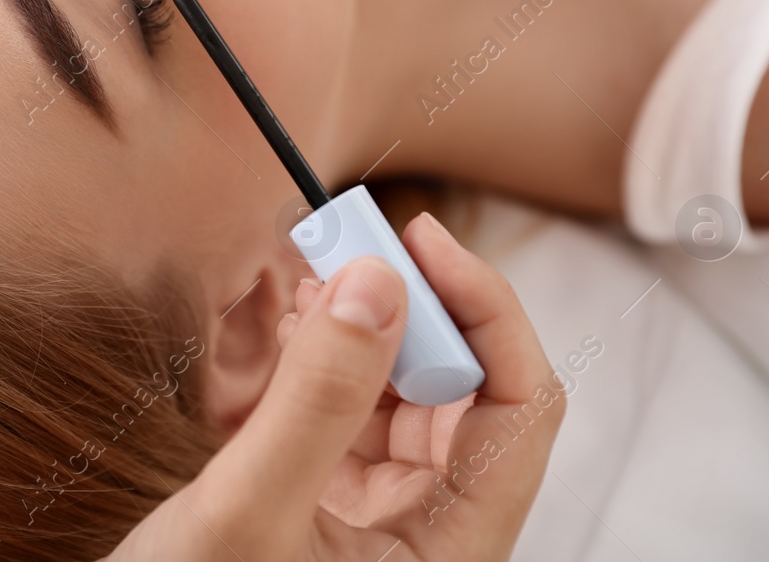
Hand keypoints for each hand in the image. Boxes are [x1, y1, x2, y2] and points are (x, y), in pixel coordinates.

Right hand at [108, 214, 561, 561]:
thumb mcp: (249, 513)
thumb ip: (317, 401)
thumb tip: (377, 281)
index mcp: (452, 552)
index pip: (519, 406)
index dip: (483, 310)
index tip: (417, 238)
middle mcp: (431, 534)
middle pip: (461, 390)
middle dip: (405, 308)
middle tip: (343, 240)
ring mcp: (380, 521)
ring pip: (401, 395)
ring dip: (361, 329)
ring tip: (309, 276)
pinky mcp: (327, 507)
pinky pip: (346, 414)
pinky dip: (319, 362)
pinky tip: (284, 328)